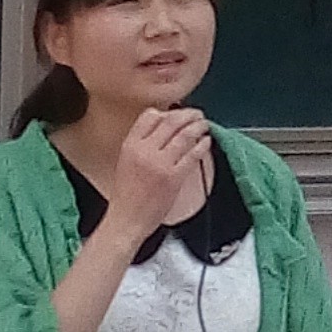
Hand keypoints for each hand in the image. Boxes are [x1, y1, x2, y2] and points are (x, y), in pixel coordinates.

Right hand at [111, 106, 211, 234]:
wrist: (127, 220)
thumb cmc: (126, 196)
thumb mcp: (126, 162)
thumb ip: (141, 146)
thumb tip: (162, 132)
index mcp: (130, 146)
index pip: (149, 116)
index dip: (166, 112)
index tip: (176, 112)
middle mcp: (144, 151)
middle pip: (170, 121)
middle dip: (187, 114)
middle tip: (196, 114)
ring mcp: (160, 163)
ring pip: (184, 135)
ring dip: (198, 126)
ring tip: (204, 124)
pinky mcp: (174, 177)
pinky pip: (192, 155)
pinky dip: (202, 145)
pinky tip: (206, 142)